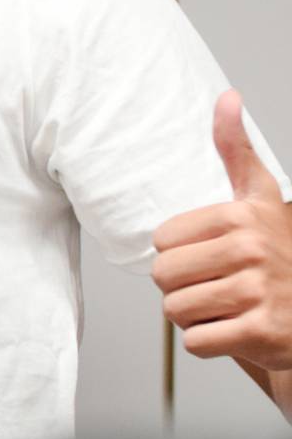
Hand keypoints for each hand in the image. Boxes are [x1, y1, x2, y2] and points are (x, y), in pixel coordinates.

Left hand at [153, 89, 291, 371]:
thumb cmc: (276, 254)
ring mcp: (260, 292)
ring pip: (176, 309)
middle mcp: (253, 250)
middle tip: (216, 286)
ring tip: (226, 307)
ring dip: (194, 316)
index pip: (162, 240)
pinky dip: (208, 342)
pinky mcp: (263, 333)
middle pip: (163, 275)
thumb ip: (236, 150)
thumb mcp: (260, 198)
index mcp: (242, 216)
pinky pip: (196, 341)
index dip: (179, 253)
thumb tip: (227, 96)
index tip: (212, 255)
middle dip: (181, 287)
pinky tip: (235, 330)